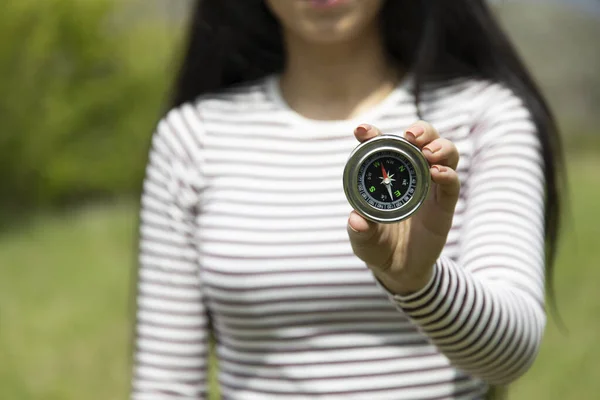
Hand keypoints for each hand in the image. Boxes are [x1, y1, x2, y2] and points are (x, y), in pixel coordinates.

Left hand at [347, 121, 459, 294]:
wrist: (401, 271)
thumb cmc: (378, 247)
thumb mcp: (363, 241)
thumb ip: (360, 231)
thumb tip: (356, 220)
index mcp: (386, 176)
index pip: (382, 147)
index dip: (372, 134)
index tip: (361, 130)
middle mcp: (411, 175)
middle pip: (423, 140)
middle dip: (421, 131)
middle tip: (412, 136)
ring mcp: (431, 188)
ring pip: (445, 155)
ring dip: (439, 146)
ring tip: (428, 152)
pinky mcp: (445, 205)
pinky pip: (452, 185)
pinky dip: (448, 175)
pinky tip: (438, 174)